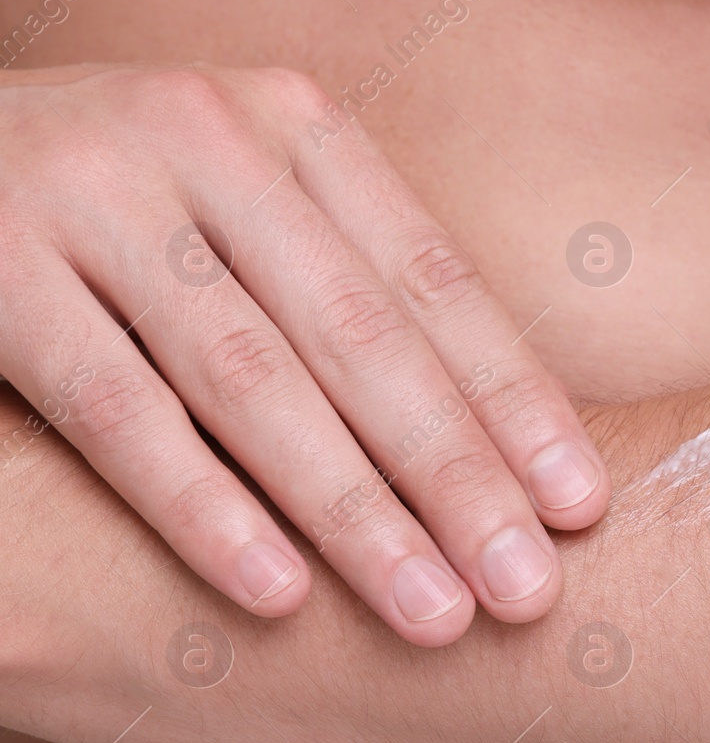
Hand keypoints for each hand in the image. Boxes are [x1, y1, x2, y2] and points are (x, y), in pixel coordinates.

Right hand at [0, 64, 608, 644]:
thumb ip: (351, 288)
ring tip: (435, 614)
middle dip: (459, 476)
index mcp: (297, 127)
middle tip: (530, 590)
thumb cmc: (130, 212)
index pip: (435, 284)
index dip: (514, 400)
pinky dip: (200, 506)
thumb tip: (505, 438)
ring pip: (253, 381)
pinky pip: (114, 409)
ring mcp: (93, 191)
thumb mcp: (250, 208)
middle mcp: (208, 138)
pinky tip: (276, 593)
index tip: (582, 506)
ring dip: (355, 513)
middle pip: (365, 339)